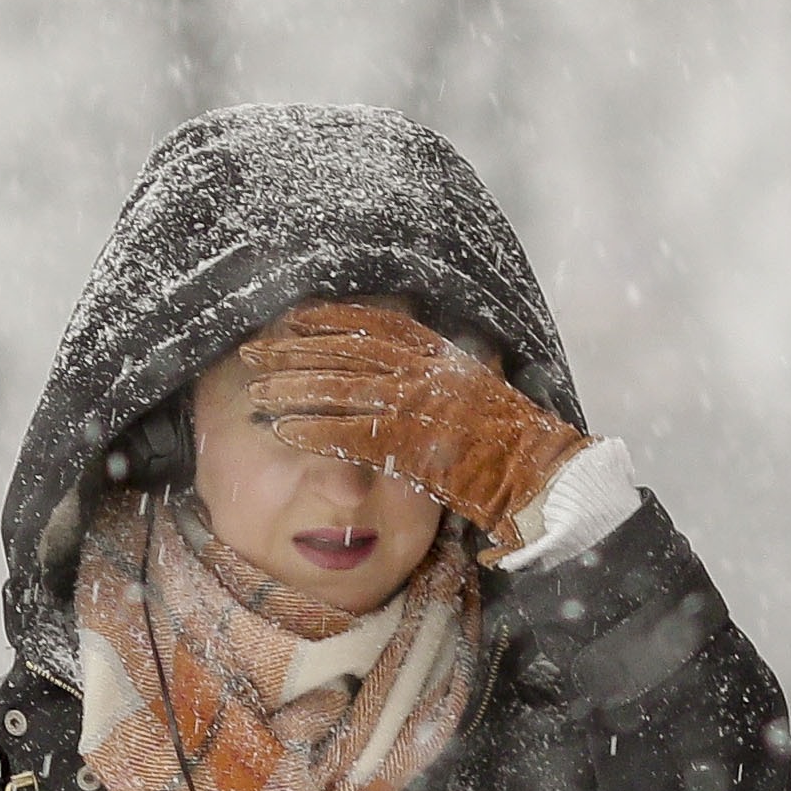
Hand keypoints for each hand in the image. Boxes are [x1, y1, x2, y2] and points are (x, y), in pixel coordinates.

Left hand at [240, 301, 591, 553]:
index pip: (373, 324)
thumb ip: (453, 361)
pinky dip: (314, 432)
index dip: (329, 319)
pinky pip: (349, 434)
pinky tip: (284, 433)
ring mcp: (415, 405)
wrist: (538, 471)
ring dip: (293, 390)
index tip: (292, 318)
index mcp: (438, 351)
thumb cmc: (511, 435)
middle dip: (292, 351)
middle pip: (344, 351)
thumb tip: (439, 345)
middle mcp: (423, 370)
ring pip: (339, 389)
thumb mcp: (483, 382)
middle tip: (252, 354)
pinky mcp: (409, 444)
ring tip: (258, 393)